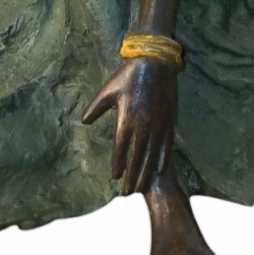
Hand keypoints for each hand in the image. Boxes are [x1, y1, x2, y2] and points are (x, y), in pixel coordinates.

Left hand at [81, 57, 176, 194]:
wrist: (155, 62)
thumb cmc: (128, 75)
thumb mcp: (108, 89)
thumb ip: (96, 107)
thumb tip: (84, 122)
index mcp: (126, 117)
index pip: (121, 147)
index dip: (118, 164)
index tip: (115, 177)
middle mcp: (143, 124)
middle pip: (137, 156)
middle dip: (132, 176)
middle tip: (127, 192)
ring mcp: (158, 124)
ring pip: (152, 154)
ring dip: (146, 172)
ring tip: (141, 187)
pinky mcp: (169, 120)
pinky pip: (167, 145)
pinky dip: (163, 159)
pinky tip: (160, 170)